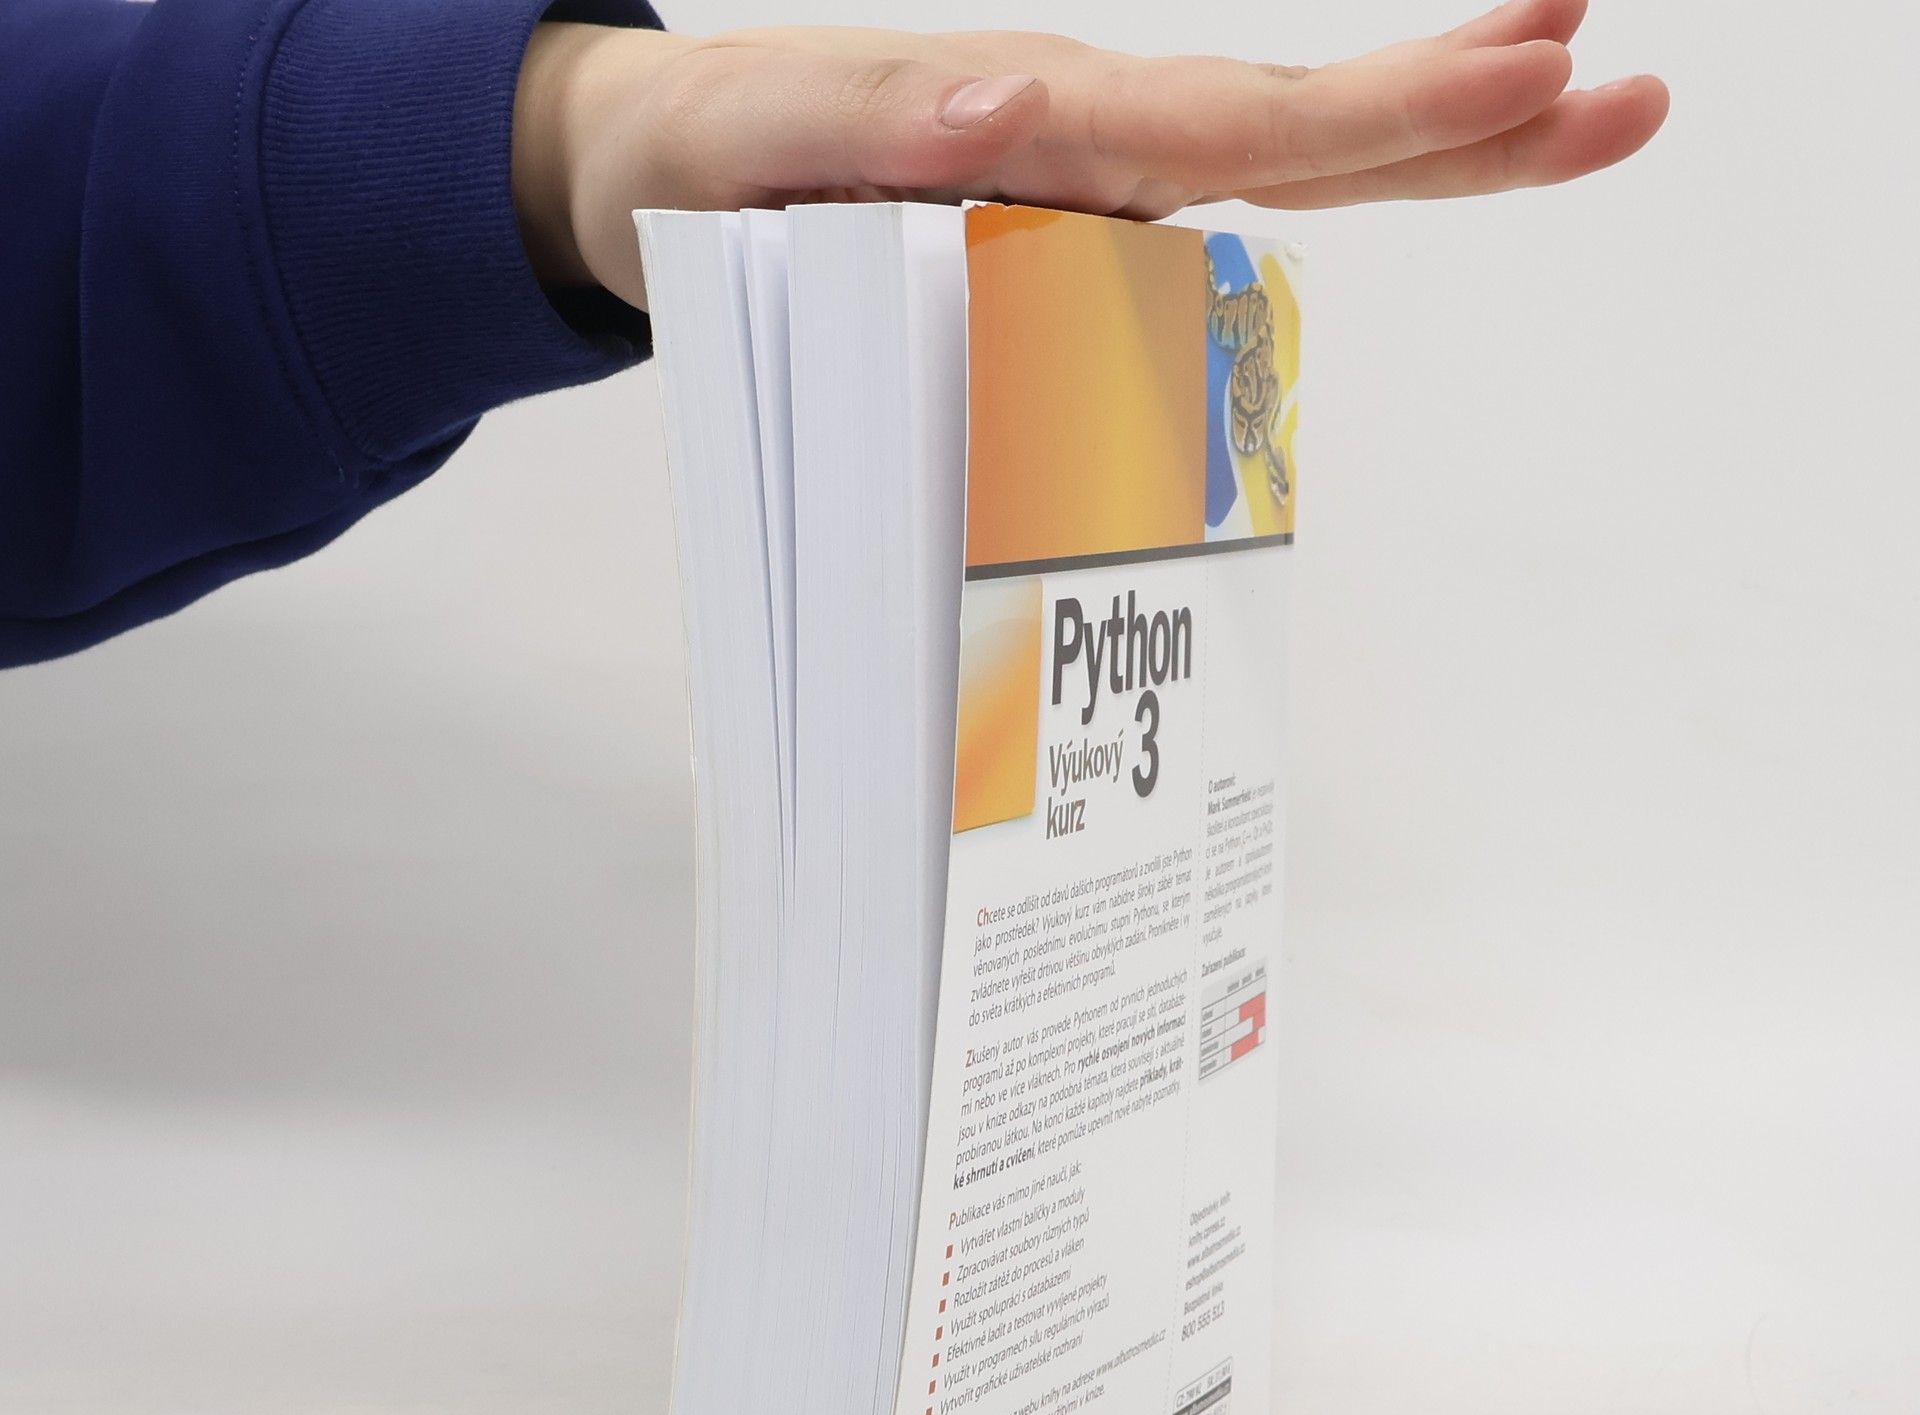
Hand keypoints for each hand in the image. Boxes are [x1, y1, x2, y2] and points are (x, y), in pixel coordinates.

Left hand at [512, 0, 1667, 308]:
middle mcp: (1086, 151)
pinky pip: (1208, 236)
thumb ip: (875, 129)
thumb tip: (1021, 120)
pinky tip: (1411, 182)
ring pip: (1279, 175)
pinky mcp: (1070, 237)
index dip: (1391, 112)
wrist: (652, 181)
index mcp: (1039, 126)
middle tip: (1626, 95)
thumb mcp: (758, 149)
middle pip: (1302, 138)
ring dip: (1425, 150)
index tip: (1541, 65)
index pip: (1243, 124)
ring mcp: (1090, 193)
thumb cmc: (706, 169)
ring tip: (1559, 117)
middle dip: (1461, 120)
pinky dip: (1325, 201)